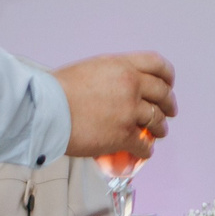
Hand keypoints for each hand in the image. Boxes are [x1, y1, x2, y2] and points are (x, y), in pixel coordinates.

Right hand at [55, 52, 178, 158]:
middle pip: (162, 93)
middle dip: (168, 104)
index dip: (167, 75)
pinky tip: (143, 151)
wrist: (46, 110)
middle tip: (169, 110)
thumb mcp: (88, 69)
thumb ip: (109, 74)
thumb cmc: (56, 91)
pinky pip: (143, 144)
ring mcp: (129, 110)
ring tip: (158, 132)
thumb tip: (115, 85)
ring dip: (160, 128)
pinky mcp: (123, 135)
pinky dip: (146, 150)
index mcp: (121, 65)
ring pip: (157, 120)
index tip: (168, 83)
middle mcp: (130, 84)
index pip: (157, 64)